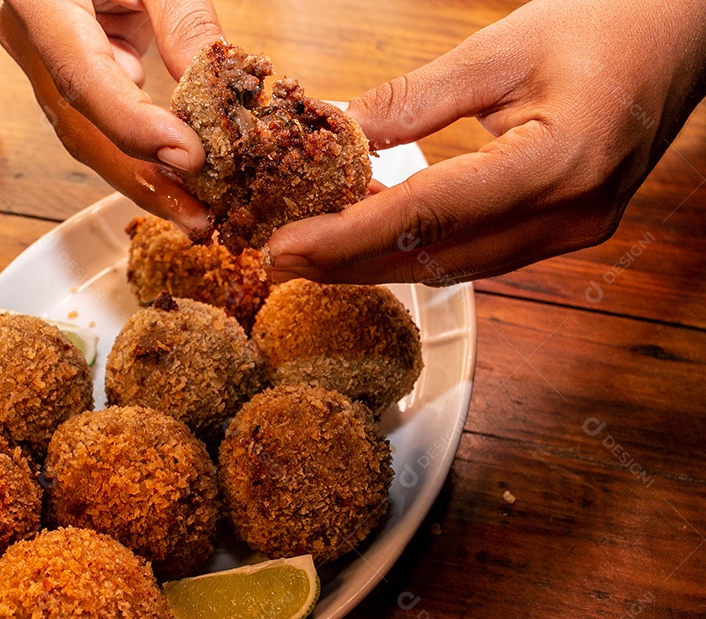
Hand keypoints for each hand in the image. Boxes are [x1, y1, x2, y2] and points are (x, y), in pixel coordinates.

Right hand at [0, 0, 222, 232]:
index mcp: (40, 0)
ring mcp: (46, 58)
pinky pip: (104, 120)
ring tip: (196, 210)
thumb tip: (220, 94)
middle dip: (143, 178)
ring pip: (90, 135)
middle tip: (198, 216)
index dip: (135, 126)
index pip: (84, 80)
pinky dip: (143, 149)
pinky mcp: (72, 68)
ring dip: (144, 176)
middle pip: (82, 128)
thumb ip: (185, 22)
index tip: (188, 156)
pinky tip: (180, 177)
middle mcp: (31, 38)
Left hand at [265, 0, 705, 284]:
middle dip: (350, 263)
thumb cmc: (605, 24)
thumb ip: (412, 100)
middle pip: (436, 256)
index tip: (287, 247)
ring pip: (453, 266)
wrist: (685, 34)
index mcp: (560, 161)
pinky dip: (419, 248)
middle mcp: (571, 214)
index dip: (349, 236)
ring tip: (312, 251)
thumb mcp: (499, 49)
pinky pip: (477, 255)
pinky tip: (373, 234)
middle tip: (280, 260)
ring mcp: (574, 232)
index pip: (431, 213)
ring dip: (379, 262)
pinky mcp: (566, 232)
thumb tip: (332, 130)